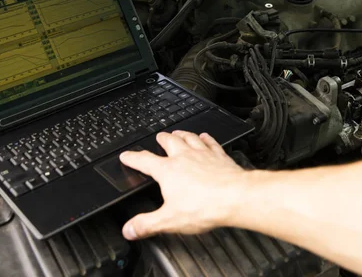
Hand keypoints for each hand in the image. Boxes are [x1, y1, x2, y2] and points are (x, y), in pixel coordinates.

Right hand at [119, 130, 247, 239]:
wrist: (235, 197)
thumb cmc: (205, 206)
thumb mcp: (169, 220)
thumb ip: (147, 224)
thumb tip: (129, 229)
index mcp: (168, 171)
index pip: (144, 161)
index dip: (133, 158)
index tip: (127, 155)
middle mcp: (184, 158)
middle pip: (169, 142)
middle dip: (161, 139)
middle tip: (158, 137)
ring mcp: (203, 154)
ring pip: (189, 138)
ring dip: (182, 134)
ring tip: (178, 132)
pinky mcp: (219, 156)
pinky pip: (211, 143)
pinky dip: (206, 138)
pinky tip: (206, 136)